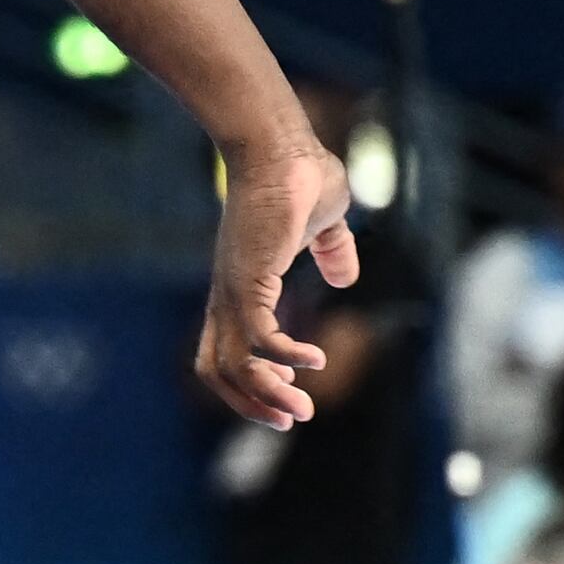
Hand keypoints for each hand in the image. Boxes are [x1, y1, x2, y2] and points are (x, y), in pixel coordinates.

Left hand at [199, 140, 359, 431]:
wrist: (281, 145)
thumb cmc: (300, 172)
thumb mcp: (324, 221)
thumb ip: (332, 249)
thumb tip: (345, 276)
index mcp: (240, 285)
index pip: (224, 349)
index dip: (250, 379)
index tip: (289, 391)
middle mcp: (230, 293)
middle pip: (218, 369)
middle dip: (253, 402)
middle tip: (292, 419)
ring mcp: (235, 288)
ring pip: (235, 364)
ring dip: (268, 394)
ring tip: (303, 409)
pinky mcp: (249, 280)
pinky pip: (258, 338)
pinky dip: (285, 357)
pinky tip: (314, 360)